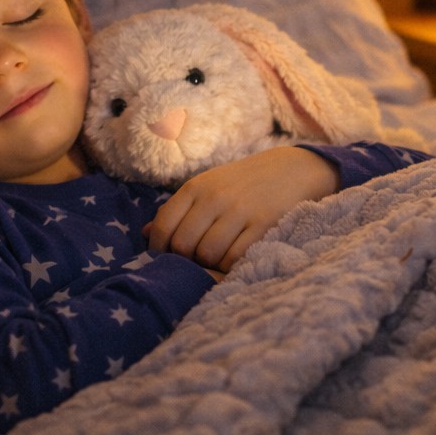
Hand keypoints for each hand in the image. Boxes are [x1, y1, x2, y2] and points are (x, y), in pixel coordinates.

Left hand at [148, 147, 338, 272]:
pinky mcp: (263, 225)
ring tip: (217, 257)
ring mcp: (239, 211)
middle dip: (186, 259)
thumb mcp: (207, 187)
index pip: (163, 225)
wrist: (291, 170)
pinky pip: (235, 257)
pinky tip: (234, 257)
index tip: (168, 255)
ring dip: (210, 263)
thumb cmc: (242, 183)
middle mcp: (214, 198)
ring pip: (208, 254)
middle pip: (183, 245)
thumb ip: (177, 209)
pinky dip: (230, 264)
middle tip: (196, 260)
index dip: (159, 248)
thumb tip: (144, 234)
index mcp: (196, 187)